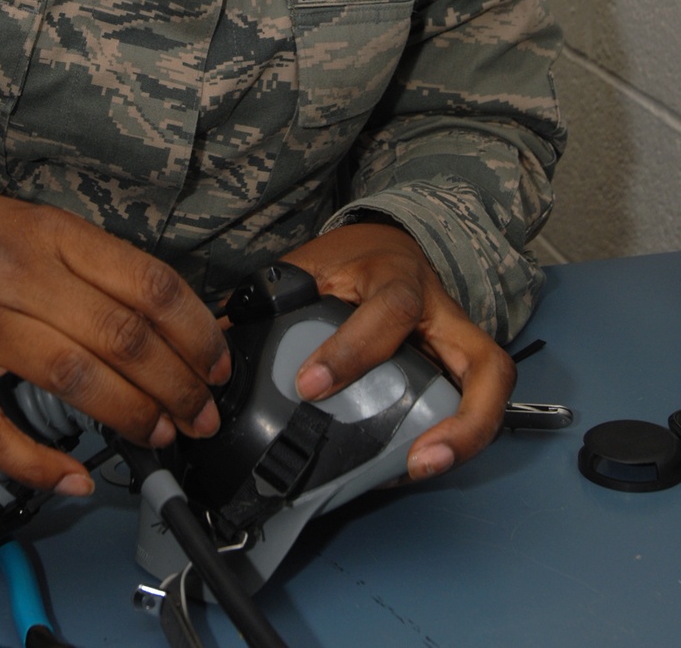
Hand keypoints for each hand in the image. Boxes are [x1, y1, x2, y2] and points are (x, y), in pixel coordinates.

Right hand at [0, 173, 229, 494]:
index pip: (147, 284)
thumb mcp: (33, 220)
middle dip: (178, 386)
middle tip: (202, 414)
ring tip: (160, 435)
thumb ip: (90, 265)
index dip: (196, 332)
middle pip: (122, 338)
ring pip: (73, 380)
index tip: (218, 364)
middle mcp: (16, 274)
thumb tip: (163, 320)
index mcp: (50, 232)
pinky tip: (75, 479)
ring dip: (131, 417)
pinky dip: (39, 465)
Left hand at [282, 222, 514, 480]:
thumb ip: (274, 301)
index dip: (353, 351)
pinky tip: (408, 466)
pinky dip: (450, 440)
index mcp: (398, 280)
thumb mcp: (313, 266)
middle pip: (486, 364)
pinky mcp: (459, 369)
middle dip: (465, 419)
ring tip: (421, 471)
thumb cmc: (353, 260)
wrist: (391, 244)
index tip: (309, 385)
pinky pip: (471, 407)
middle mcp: (443, 315)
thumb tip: (222, 341)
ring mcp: (459, 345)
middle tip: (421, 459)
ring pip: (492, 392)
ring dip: (466, 438)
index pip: (390, 311)